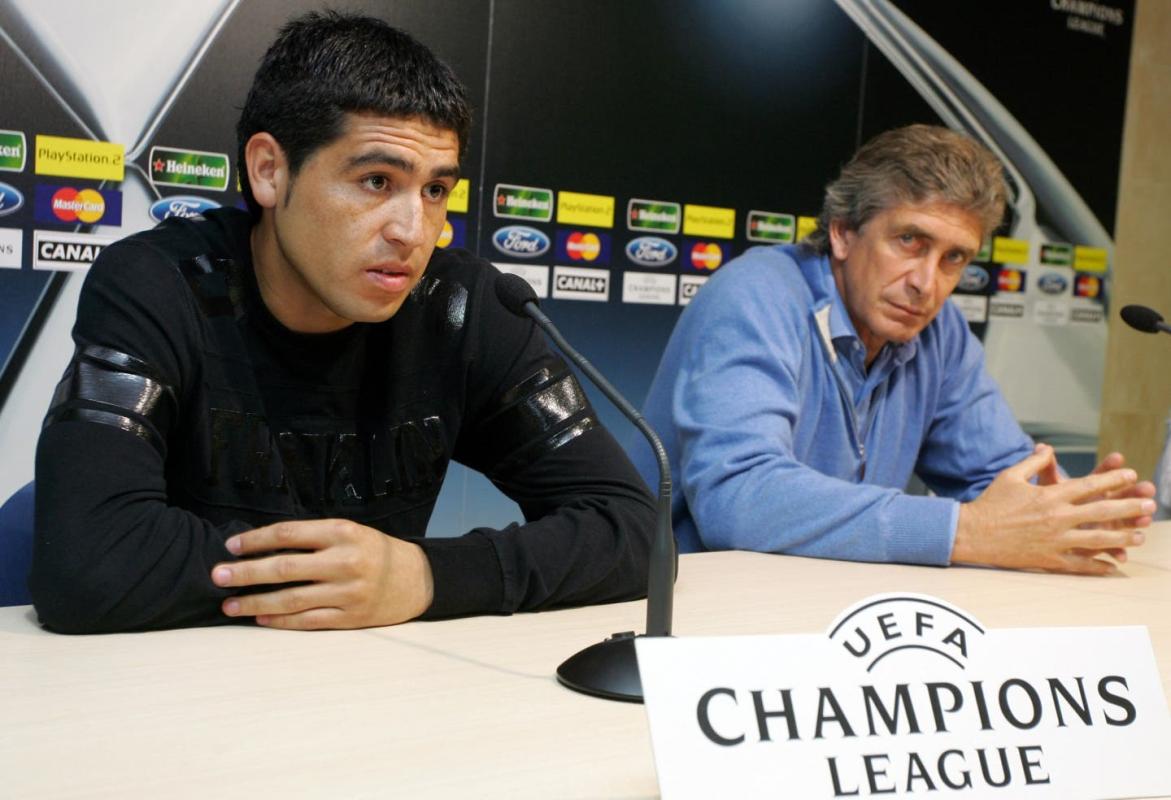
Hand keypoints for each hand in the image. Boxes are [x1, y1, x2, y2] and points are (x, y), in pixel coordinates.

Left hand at [210, 519, 433, 628]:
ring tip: (229, 604)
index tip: (231, 546)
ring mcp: (347, 592)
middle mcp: (344, 561)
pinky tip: (260, 619)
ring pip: (291, 599)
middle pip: (284, 568)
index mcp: (343, 533)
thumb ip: (314, 538)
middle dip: (246, 573)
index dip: (256, 540)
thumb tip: (263, 548)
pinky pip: (307, 620)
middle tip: (217, 576)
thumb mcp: (350, 532)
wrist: (418, 579)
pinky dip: (280, 620)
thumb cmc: (375, 552)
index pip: (289, 534)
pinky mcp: (350, 617)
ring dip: (255, 602)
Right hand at [953, 444, 1156, 574]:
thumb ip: (1033, 463)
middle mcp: (1057, 517)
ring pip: (1096, 540)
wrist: (973, 533)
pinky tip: (1112, 566)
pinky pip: (1078, 564)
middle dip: (1129, 508)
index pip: (1090, 485)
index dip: (1113, 479)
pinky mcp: (1048, 559)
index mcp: (1050, 496)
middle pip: (1101, 512)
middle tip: (1149, 506)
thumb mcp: (1010, 476)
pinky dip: (1097, 566)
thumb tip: (1048, 449)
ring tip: (1139, 537)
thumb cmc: (991, 503)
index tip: (1131, 474)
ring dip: (1121, 538)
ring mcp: (1055, 540)